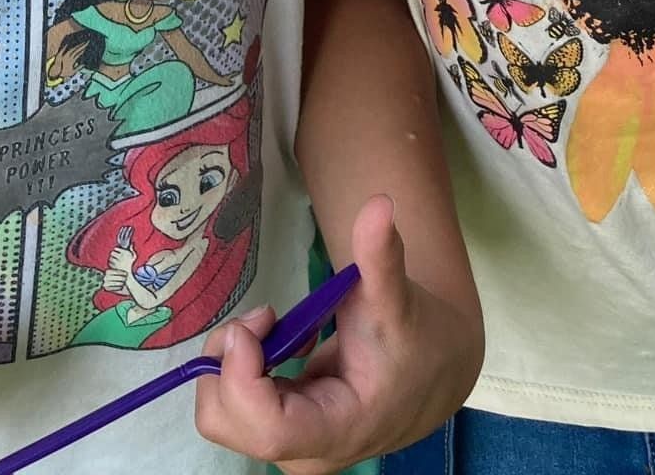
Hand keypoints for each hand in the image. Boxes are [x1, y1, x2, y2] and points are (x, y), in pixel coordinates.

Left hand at [105, 244, 135, 286]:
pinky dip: (110, 263)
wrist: (128, 275)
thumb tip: (132, 243)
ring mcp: (117, 262)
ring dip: (111, 259)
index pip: (116, 249)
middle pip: (112, 253)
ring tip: (114, 260)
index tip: (117, 251)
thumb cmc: (130, 265)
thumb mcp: (133, 256)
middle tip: (114, 256)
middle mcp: (121, 257)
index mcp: (125, 253)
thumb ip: (132, 249)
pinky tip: (113, 265)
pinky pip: (109, 263)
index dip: (116, 250)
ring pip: (110, 258)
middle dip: (113, 254)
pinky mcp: (114, 267)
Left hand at [193, 193, 481, 474]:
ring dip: (236, 359)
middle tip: (267, 314)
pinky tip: (288, 344)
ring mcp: (290, 448)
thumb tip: (379, 203)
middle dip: (228, 361)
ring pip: (223, 414)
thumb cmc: (414, 338)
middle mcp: (306, 454)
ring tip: (282, 324)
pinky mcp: (280, 433)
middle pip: (228, 423)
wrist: (431, 373)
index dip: (242, 377)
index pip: (267, 429)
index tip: (260, 318)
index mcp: (338, 430)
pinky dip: (245, 365)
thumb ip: (381, 255)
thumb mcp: (396, 296)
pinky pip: (235, 404)